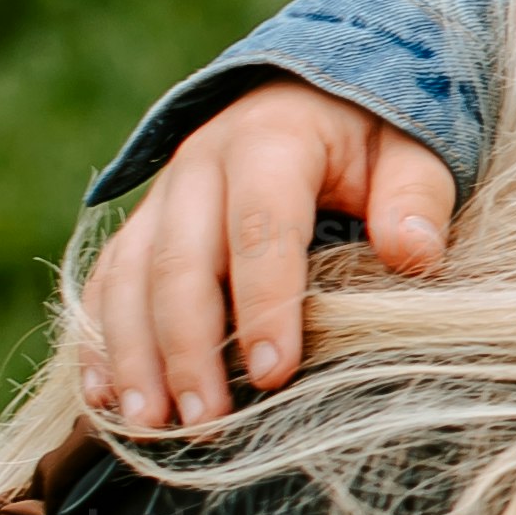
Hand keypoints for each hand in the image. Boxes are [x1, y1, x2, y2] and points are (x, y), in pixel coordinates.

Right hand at [79, 80, 456, 433]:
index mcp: (269, 142)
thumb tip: (415, 255)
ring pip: (128, 278)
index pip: (260, 228)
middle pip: (179, 262)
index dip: (264, 303)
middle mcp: (198, 166)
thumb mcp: (412, 148)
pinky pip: (105, 284)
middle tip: (205, 419)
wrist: (313, 91)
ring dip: (133, 355)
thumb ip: (415, 197)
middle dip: (187, 346)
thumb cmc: (372, 133)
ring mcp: (161, 198)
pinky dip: (100, 342)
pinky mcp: (142, 227)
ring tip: (151, 424)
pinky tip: (105, 399)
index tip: (275, 371)